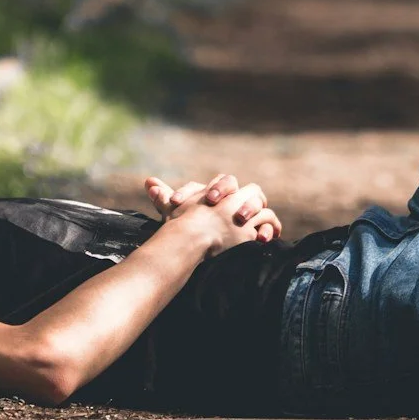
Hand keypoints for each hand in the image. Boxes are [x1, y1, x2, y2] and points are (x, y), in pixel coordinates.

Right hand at [143, 172, 283, 248]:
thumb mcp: (170, 208)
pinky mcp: (250, 231)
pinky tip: (265, 237)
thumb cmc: (177, 224)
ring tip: (260, 230)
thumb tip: (148, 181)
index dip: (226, 191)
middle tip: (246, 215)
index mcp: (216, 192)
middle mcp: (232, 199)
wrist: (190, 238)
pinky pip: (268, 225)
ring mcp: (243, 215)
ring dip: (263, 216)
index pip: (227, 182)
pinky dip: (269, 230)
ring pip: (263, 208)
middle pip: (251, 191)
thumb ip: (162, 195)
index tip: (219, 203)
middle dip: (251, 201)